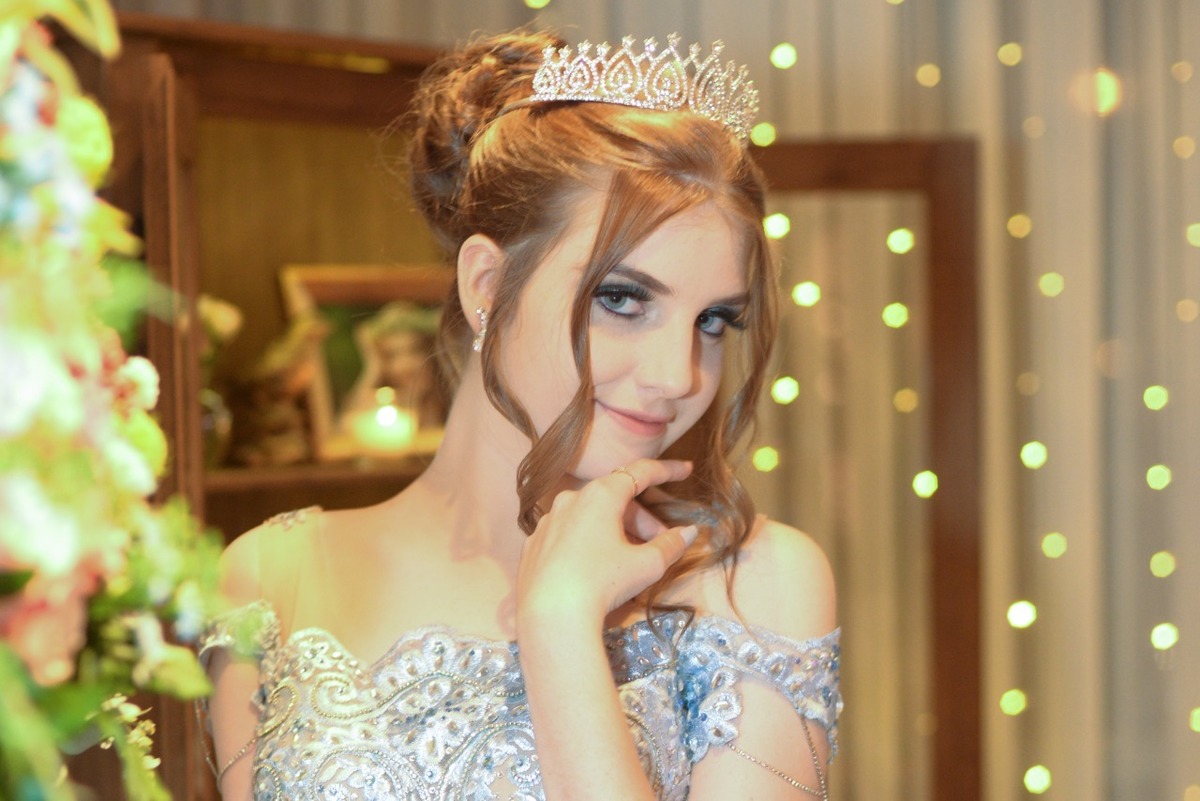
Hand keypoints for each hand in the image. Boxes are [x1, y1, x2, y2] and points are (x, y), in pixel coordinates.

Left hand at [515, 459, 698, 628]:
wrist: (550, 617)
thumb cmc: (602, 584)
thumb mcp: (646, 565)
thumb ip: (671, 544)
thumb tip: (689, 532)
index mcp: (600, 495)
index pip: (640, 472)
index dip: (667, 470)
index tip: (685, 470)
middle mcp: (570, 499)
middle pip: (615, 497)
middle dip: (642, 517)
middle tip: (660, 540)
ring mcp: (548, 521)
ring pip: (591, 515)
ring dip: (616, 529)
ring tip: (632, 556)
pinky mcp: (534, 544)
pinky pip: (568, 533)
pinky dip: (589, 540)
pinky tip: (598, 565)